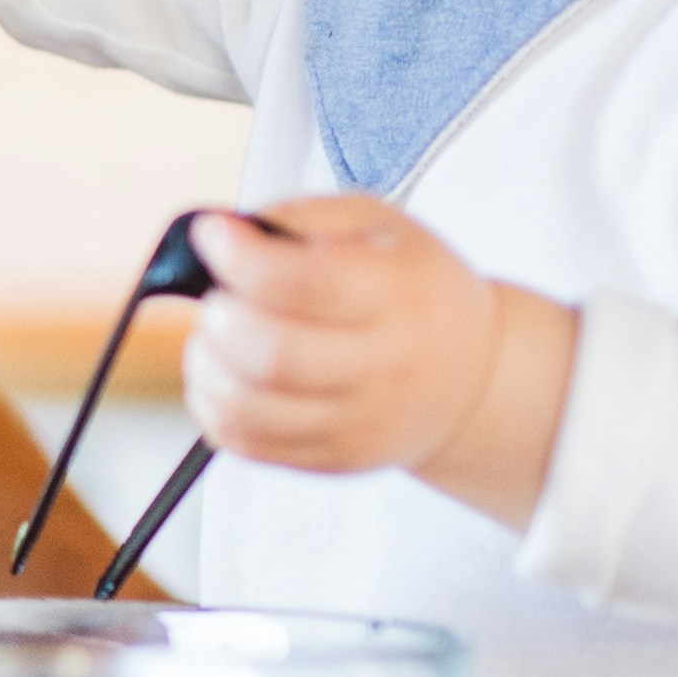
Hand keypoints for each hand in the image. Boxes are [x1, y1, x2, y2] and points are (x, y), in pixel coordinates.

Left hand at [179, 194, 576, 530]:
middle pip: (271, 353)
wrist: (472, 375)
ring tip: (214, 336)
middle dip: (219, 317)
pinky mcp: (335, 459)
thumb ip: (301, 217)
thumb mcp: (378, 225)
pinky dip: (211, 406)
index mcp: (397, 292)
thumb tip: (224, 231)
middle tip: (217, 296)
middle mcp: (384, 365)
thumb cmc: (413, 287)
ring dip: (205, 364)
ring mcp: (359, 422)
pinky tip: (220, 375)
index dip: (236, 257)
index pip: (299, 282)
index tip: (211, 235)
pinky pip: (248, 444)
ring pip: (249, 407)